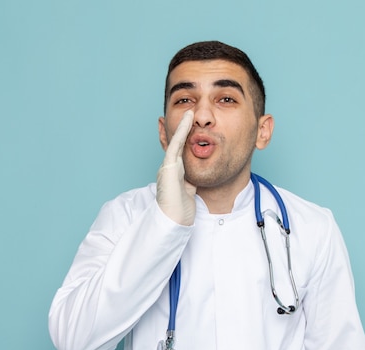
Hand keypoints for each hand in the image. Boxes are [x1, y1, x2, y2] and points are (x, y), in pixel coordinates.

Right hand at [156, 110, 195, 225]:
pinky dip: (181, 131)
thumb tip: (197, 179)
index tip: (189, 125)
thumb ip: (191, 183)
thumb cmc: (180, 211)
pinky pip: (176, 145)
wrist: (173, 221)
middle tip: (187, 113)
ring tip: (190, 112)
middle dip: (179, 128)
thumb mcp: (189, 192)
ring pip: (175, 141)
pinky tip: (187, 120)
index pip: (179, 151)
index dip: (184, 137)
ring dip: (182, 126)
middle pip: (175, 143)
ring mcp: (167, 166)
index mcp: (175, 173)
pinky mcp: (168, 167)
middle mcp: (169, 167)